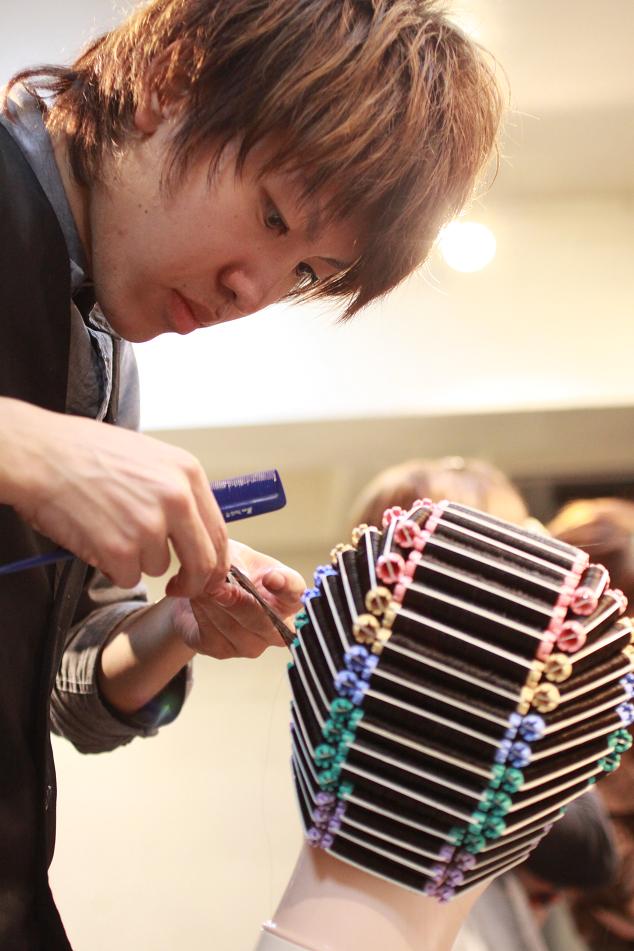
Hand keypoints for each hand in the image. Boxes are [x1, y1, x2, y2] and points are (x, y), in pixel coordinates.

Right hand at [0, 398, 227, 596]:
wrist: (41, 454)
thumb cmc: (85, 451)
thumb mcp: (148, 457)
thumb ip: (176, 489)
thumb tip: (193, 527)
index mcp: (188, 473)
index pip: (219, 531)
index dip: (215, 561)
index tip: (206, 573)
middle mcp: (177, 499)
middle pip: (203, 561)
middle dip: (193, 583)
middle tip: (179, 587)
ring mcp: (150, 526)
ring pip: (158, 568)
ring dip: (135, 561)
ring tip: (109, 530)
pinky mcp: (121, 550)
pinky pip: (127, 577)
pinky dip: (111, 568)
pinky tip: (95, 539)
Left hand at [170, 541, 304, 658]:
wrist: (198, 589)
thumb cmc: (228, 569)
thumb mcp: (234, 554)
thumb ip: (237, 563)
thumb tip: (234, 576)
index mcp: (287, 596)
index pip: (296, 594)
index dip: (286, 587)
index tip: (271, 578)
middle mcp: (276, 625)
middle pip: (268, 623)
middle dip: (242, 604)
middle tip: (221, 587)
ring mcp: (252, 644)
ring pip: (236, 630)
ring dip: (215, 605)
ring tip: (201, 585)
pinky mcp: (223, 650)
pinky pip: (213, 636)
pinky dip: (202, 614)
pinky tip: (196, 599)